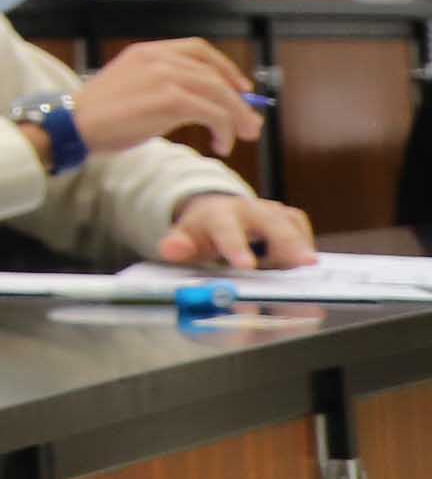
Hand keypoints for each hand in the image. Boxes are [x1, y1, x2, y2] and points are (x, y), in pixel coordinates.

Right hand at [66, 40, 264, 157]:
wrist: (71, 124)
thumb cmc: (98, 116)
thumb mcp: (132, 90)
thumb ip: (164, 89)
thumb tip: (208, 107)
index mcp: (147, 52)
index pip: (198, 50)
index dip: (226, 68)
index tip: (242, 88)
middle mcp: (158, 58)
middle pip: (215, 74)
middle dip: (240, 101)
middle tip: (252, 124)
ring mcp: (164, 76)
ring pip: (219, 92)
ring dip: (237, 117)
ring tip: (243, 137)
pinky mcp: (169, 99)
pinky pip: (212, 112)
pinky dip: (224, 129)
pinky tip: (220, 144)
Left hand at [154, 193, 318, 270]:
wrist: (214, 212)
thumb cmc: (200, 231)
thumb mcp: (184, 238)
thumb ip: (177, 245)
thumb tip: (171, 249)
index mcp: (219, 215)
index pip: (228, 232)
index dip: (237, 249)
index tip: (247, 266)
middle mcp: (249, 209)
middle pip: (273, 225)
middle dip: (290, 244)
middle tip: (307, 263)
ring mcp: (271, 211)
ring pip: (292, 227)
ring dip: (300, 247)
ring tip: (303, 269)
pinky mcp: (287, 217)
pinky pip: (301, 230)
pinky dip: (304, 246)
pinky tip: (296, 264)